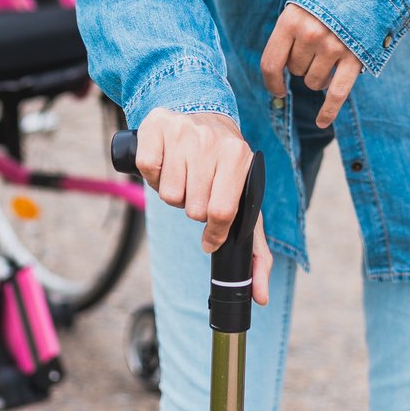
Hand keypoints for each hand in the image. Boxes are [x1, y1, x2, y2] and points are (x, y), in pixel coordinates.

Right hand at [134, 109, 273, 301]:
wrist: (202, 114)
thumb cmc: (225, 168)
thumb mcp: (246, 202)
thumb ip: (256, 252)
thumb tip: (261, 296)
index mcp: (238, 157)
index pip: (221, 213)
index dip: (213, 231)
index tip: (210, 233)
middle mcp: (212, 141)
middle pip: (192, 207)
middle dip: (193, 207)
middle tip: (198, 191)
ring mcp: (183, 131)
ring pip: (168, 194)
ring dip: (174, 193)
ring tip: (183, 176)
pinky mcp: (155, 126)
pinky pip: (148, 170)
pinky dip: (153, 175)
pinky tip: (166, 163)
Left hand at [260, 4, 364, 126]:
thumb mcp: (302, 4)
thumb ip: (290, 31)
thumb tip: (279, 69)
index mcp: (291, 20)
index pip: (271, 63)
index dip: (272, 81)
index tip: (278, 89)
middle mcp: (310, 34)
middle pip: (296, 71)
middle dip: (303, 64)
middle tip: (317, 44)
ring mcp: (333, 46)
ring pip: (315, 82)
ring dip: (319, 76)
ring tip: (330, 54)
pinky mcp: (354, 57)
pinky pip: (337, 93)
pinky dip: (329, 111)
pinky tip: (322, 122)